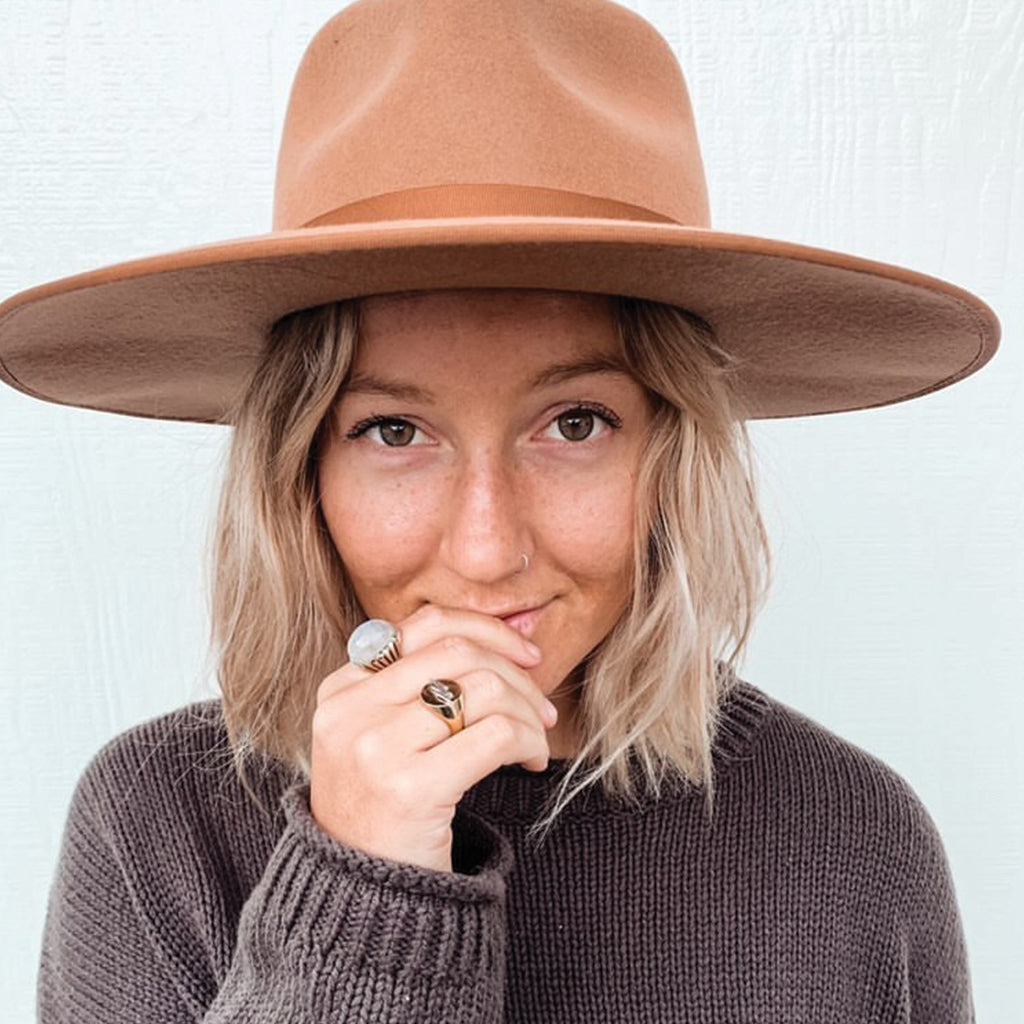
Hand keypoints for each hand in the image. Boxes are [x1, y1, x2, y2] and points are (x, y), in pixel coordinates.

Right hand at [310, 604, 557, 873]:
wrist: (361, 901)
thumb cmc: (385, 812)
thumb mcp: (380, 738)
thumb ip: (420, 686)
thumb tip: (512, 635)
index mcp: (342, 690)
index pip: (425, 625)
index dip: (487, 630)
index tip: (524, 655)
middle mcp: (351, 711)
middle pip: (459, 652)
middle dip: (517, 673)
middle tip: (541, 705)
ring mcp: (376, 748)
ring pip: (484, 688)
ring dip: (529, 711)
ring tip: (536, 741)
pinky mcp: (411, 787)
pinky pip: (497, 735)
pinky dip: (530, 742)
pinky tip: (531, 764)